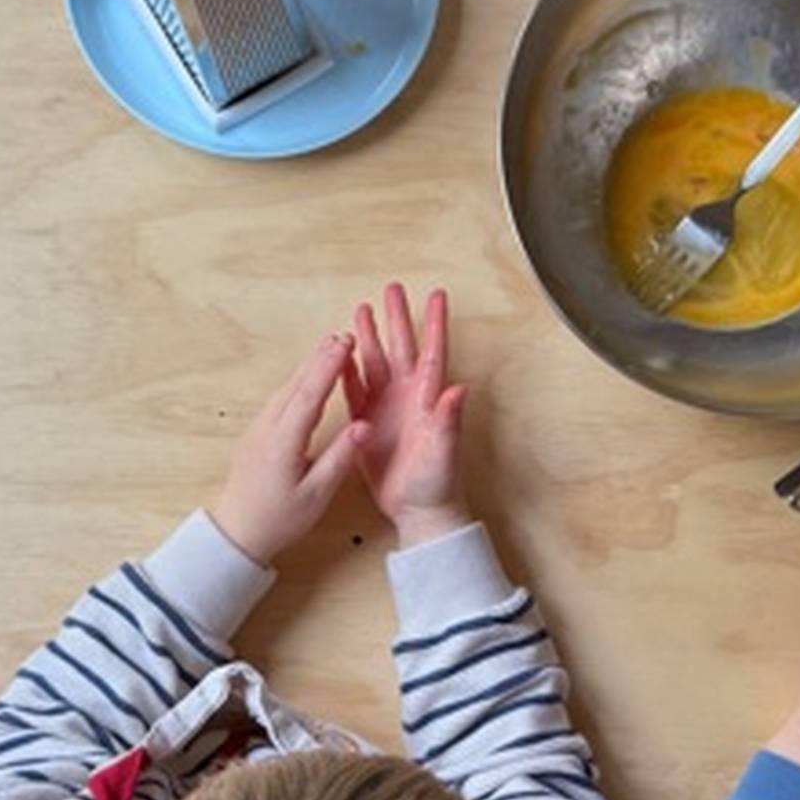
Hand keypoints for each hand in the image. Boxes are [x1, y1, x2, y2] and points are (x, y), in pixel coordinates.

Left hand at [211, 334, 366, 563]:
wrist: (237, 532)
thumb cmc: (279, 519)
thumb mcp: (316, 494)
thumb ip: (340, 457)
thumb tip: (365, 425)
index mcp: (283, 442)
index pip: (310, 395)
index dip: (328, 366)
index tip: (345, 343)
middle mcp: (267, 429)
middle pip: (296, 385)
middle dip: (320, 358)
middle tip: (343, 336)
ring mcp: (258, 429)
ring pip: (286, 389)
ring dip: (309, 367)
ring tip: (330, 348)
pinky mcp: (257, 434)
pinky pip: (280, 399)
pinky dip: (298, 382)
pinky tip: (308, 378)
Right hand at [342, 282, 471, 547]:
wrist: (419, 511)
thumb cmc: (437, 483)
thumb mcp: (444, 452)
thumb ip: (449, 420)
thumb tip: (459, 389)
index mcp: (428, 398)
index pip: (433, 352)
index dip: (434, 323)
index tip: (436, 295)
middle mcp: (409, 397)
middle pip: (402, 347)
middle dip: (397, 318)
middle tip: (392, 288)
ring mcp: (388, 409)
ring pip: (376, 363)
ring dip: (368, 337)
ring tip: (361, 309)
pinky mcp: (368, 424)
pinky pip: (355, 391)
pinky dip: (347, 371)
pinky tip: (340, 354)